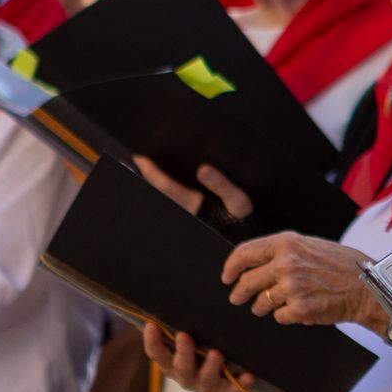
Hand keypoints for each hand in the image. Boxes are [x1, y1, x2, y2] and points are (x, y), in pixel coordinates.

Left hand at [135, 155, 254, 223]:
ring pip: (170, 190)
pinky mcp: (200, 206)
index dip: (150, 172)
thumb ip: (222, 186)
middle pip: (162, 188)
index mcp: (193, 204)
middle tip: (140, 152)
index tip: (138, 156)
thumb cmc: (246, 221)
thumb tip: (202, 169)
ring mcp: (193, 206)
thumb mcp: (238, 202)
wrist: (253, 238)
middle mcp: (188, 205)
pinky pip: (182, 190)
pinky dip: (175, 179)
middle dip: (150, 172)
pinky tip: (177, 168)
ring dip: (161, 176)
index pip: (165, 186)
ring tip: (155, 157)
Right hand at [140, 319, 262, 391]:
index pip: (157, 354)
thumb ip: (180, 324)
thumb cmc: (206, 352)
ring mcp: (207, 386)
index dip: (151, 341)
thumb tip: (159, 296)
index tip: (151, 324)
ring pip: (205, 379)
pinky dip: (240, 383)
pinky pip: (234, 390)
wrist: (234, 385)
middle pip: (180, 367)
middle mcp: (187, 376)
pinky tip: (248, 375)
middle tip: (184, 335)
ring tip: (216, 353)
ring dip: (210, 366)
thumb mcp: (193, 339)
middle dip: (182, 352)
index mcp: (173, 363)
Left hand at [220, 234, 385, 332]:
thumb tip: (254, 263)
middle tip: (236, 298)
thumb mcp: (310, 245)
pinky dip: (285, 316)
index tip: (226, 276)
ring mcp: (292, 288)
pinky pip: (279, 316)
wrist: (367, 286)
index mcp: (286, 243)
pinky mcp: (299, 309)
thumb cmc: (342, 265)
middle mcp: (285, 264)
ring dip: (262, 307)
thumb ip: (282, 251)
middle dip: (238, 293)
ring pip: (260, 303)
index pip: (244, 254)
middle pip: (247, 282)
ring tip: (273, 305)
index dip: (231, 267)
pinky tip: (297, 310)